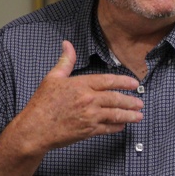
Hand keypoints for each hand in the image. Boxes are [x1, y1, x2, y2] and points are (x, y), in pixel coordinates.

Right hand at [13, 40, 143, 153]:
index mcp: (81, 85)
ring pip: (115, 115)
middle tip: (140, 102)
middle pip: (116, 99)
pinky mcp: (88, 131)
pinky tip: (122, 125)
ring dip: (129, 115)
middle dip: (130, 101)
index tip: (135, 84)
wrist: (35, 129)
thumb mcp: (52, 78)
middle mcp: (88, 100)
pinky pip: (108, 128)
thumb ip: (65, 61)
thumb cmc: (42, 104)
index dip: (124, 82)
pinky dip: (117, 127)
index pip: (108, 81)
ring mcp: (90, 116)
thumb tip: (67, 44)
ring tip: (138, 115)